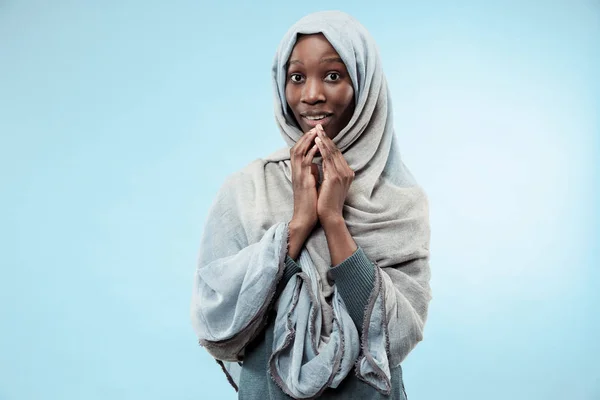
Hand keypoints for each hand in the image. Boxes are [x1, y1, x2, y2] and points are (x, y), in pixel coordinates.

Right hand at [289, 127, 319, 241]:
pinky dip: (310, 153)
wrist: (305, 218)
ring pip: (298, 153)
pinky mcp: (303, 181)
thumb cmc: (310, 202)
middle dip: (305, 137)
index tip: (315, 133)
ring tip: (315, 132)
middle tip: (315, 128)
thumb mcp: (310, 183)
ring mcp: (298, 176)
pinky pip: (304, 163)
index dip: (305, 141)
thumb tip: (315, 163)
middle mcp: (296, 172)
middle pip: (296, 148)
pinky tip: (317, 146)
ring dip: (307, 141)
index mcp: (298, 172)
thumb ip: (311, 172)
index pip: (299, 151)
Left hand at [314, 124, 354, 226]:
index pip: (337, 154)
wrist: (329, 216)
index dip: (329, 143)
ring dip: (323, 140)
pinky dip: (322, 149)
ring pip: (332, 152)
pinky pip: (328, 159)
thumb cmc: (326, 202)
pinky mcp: (335, 177)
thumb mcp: (329, 183)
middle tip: (319, 126)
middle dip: (326, 138)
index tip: (321, 133)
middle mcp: (347, 172)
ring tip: (316, 130)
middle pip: (336, 150)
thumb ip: (328, 172)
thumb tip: (321, 161)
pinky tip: (316, 141)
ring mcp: (342, 174)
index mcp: (347, 173)